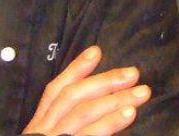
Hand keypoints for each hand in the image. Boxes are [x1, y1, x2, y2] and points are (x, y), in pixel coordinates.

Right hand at [22, 46, 150, 135]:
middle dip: (104, 81)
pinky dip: (109, 123)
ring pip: (83, 111)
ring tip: (140, 92)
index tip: (96, 51)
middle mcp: (43, 130)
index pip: (56, 90)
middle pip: (73, 96)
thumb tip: (87, 110)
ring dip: (114, 98)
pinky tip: (128, 115)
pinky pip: (87, 135)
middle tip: (132, 73)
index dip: (76, 68)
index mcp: (38, 126)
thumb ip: (62, 128)